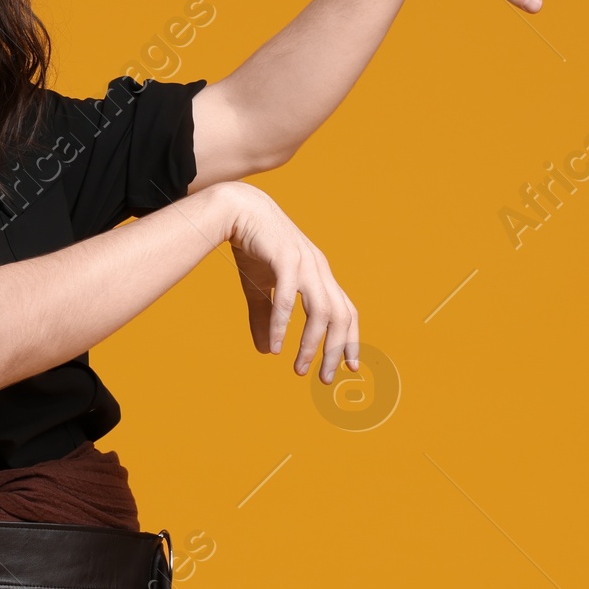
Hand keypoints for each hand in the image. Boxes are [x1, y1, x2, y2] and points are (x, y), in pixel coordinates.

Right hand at [206, 183, 359, 382]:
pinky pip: (288, 298)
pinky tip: (275, 346)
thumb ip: (265, 319)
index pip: (346, 311)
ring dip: (312, 344)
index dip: (350, 339)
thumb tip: (267, 351)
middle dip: (335, 350)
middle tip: (323, 378)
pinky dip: (282, 325)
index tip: (349, 367)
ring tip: (300, 369)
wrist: (238, 210)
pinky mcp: (285, 259)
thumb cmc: (253, 248)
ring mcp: (305, 263)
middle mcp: (319, 270)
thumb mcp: (259, 288)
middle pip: (340, 316)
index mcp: (320, 276)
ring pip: (320, 311)